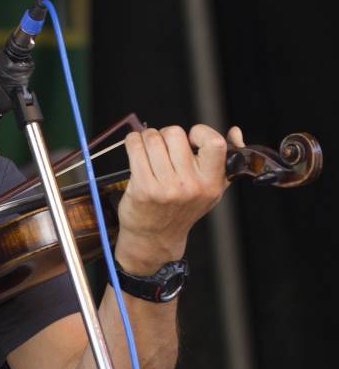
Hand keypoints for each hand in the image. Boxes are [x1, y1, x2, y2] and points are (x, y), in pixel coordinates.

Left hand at [116, 124, 244, 272]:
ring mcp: (165, 187)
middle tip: (164, 146)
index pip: (214, 143)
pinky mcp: (142, 187)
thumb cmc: (182, 209)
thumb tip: (235, 132)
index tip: (191, 138)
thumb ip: (225, 160)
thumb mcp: (210, 189)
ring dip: (147, 137)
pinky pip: (135, 148)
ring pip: (152, 138)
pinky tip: (136, 149)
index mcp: (211, 183)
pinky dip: (133, 142)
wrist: (155, 236)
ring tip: (148, 148)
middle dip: (166, 134)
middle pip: (175, 134)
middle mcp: (190, 186)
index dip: (200, 132)